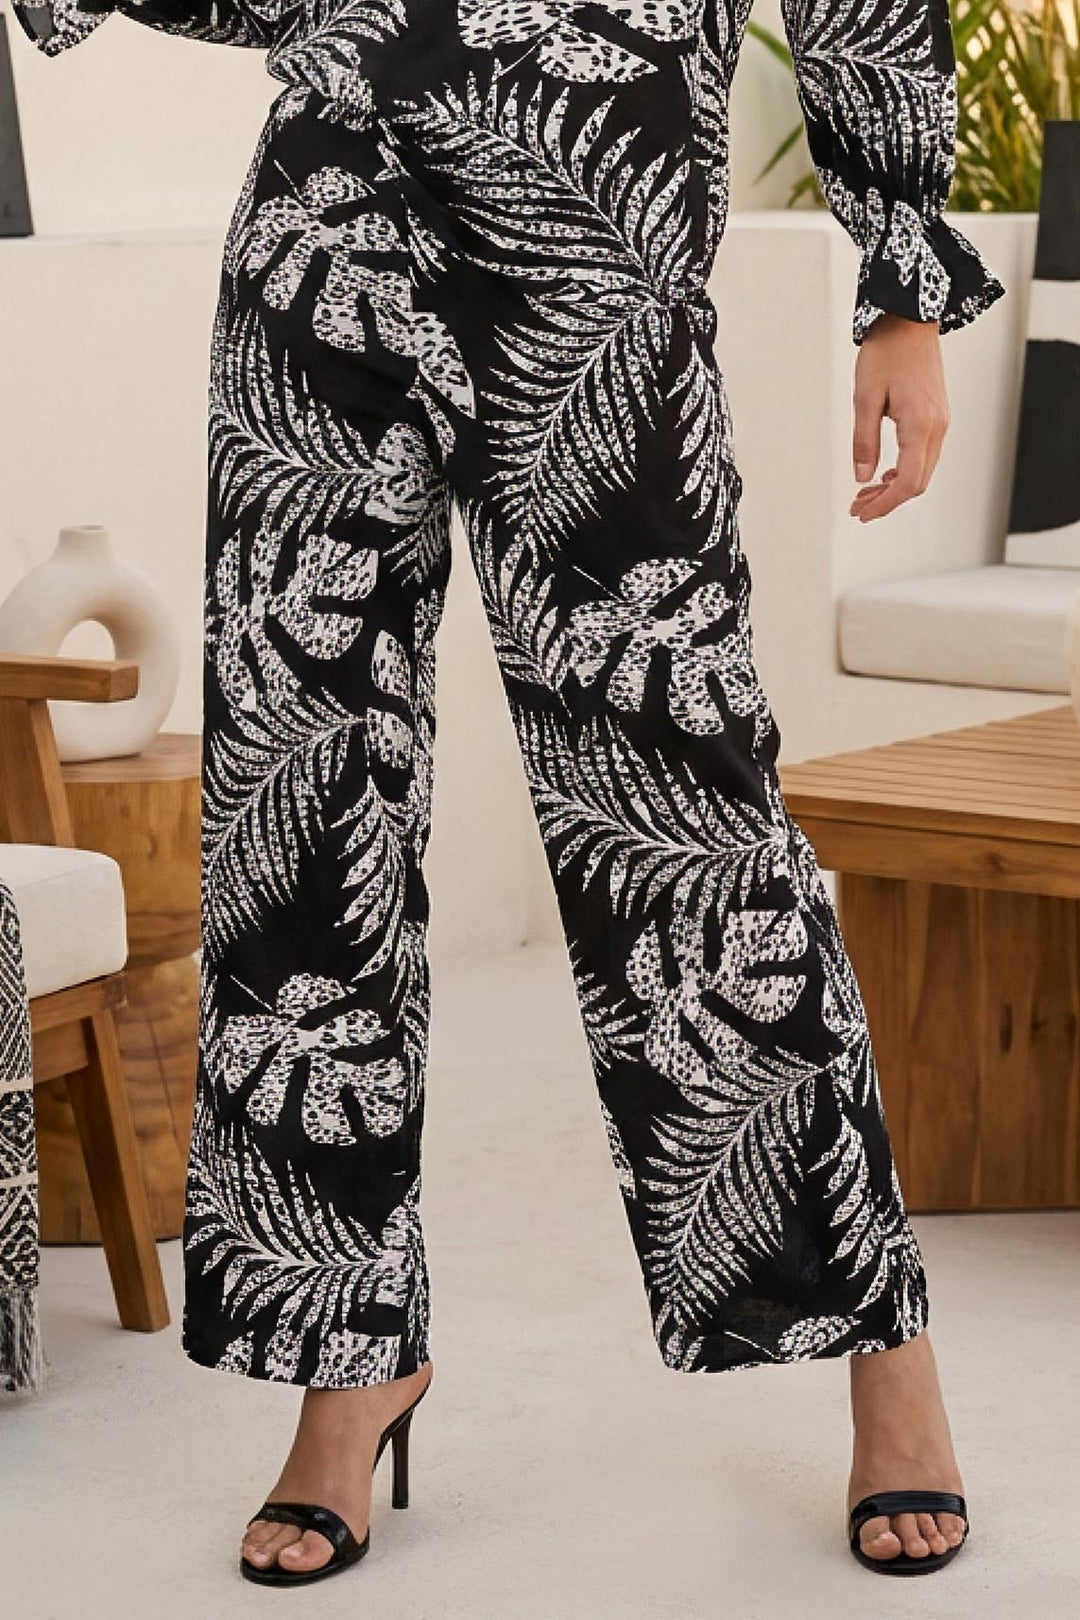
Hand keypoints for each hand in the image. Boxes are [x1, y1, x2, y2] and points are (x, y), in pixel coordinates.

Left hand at [850, 312, 948, 522]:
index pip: (907, 483)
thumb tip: (862, 478)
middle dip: (888, 501)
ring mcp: (941, 421)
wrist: (910, 319)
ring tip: (865, 493)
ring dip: (895, 487)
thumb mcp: (864, 398)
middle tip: (857, 506)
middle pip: (918, 483)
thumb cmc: (886, 352)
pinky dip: (904, 470)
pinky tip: (883, 473)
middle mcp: (937, 427)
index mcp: (920, 426)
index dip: (884, 504)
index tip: (860, 513)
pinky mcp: (937, 415)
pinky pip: (925, 455)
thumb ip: (864, 441)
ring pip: (922, 471)